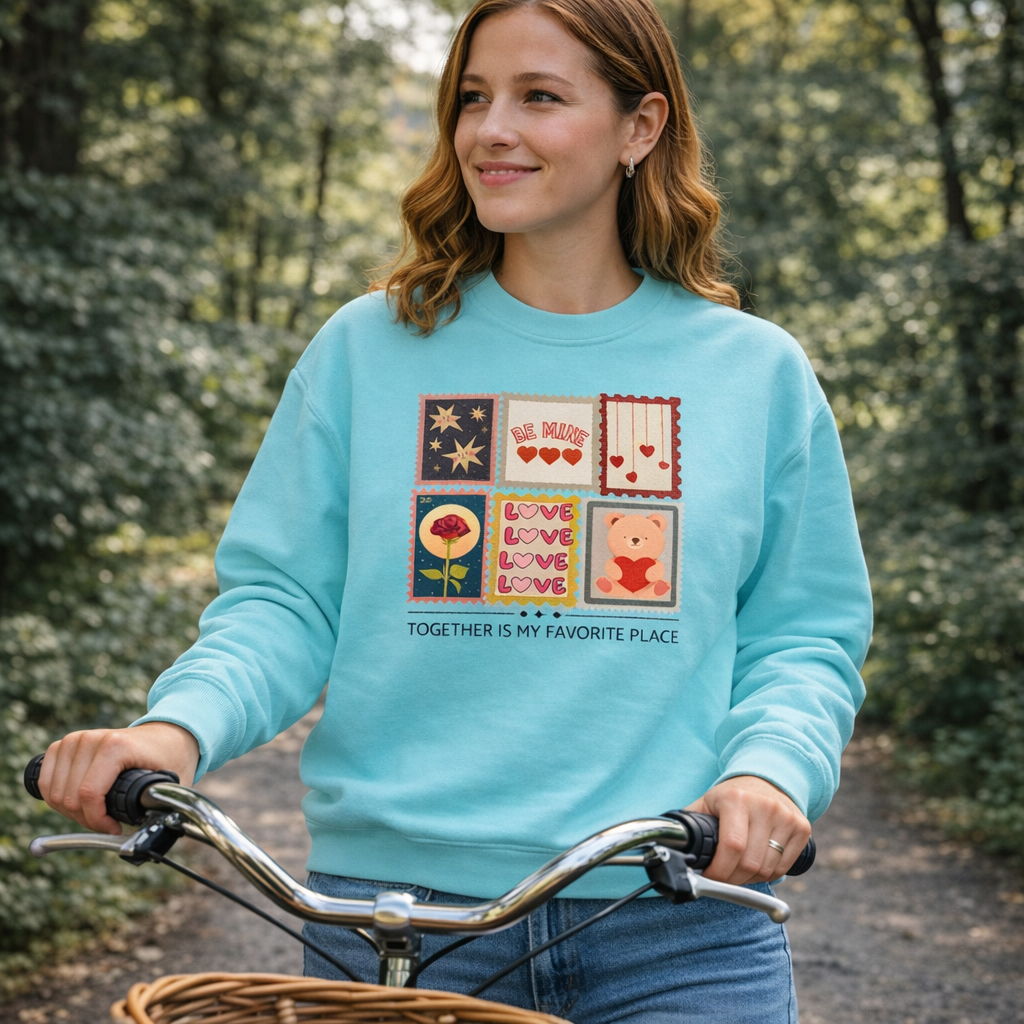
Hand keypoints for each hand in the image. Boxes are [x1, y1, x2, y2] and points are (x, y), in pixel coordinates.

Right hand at [38, 723, 199, 835]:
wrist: (165, 735)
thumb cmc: (168, 758)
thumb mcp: (169, 782)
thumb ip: (160, 808)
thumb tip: (148, 838)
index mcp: (116, 746)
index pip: (88, 794)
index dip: (98, 821)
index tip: (116, 829)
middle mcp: (91, 739)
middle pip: (69, 798)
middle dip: (87, 819)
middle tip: (109, 823)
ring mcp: (75, 740)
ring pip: (54, 794)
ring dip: (72, 812)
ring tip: (97, 812)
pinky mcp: (64, 745)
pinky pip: (45, 782)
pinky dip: (57, 799)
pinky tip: (79, 803)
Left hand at [686, 775, 810, 884]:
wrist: (767, 779)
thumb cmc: (731, 797)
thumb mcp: (707, 802)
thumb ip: (690, 824)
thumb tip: (668, 847)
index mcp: (737, 799)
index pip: (732, 847)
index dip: (720, 870)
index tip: (710, 876)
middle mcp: (765, 806)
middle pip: (750, 863)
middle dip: (732, 879)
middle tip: (722, 877)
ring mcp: (786, 817)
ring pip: (768, 869)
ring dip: (750, 879)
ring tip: (738, 870)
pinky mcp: (802, 828)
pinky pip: (784, 867)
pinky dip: (769, 874)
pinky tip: (757, 864)